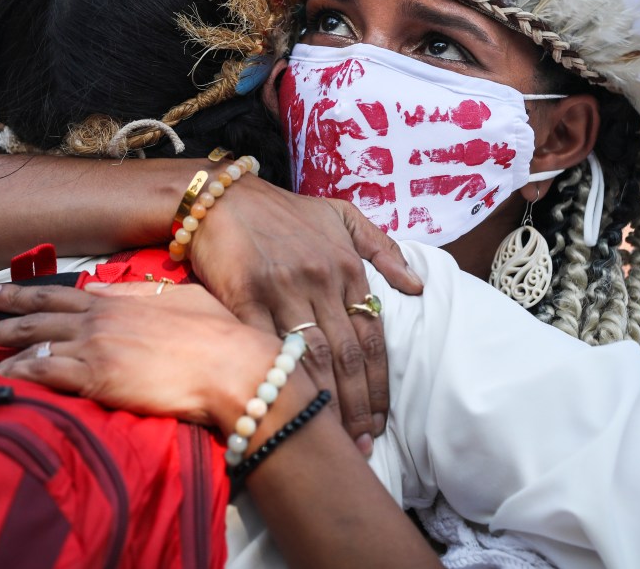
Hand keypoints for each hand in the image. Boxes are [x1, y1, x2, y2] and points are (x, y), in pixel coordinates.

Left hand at [0, 282, 280, 433]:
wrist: (230, 364)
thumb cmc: (217, 333)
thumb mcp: (180, 297)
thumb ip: (137, 291)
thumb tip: (102, 287)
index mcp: (117, 299)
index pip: (58, 292)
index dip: (21, 291)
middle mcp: (98, 319)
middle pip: (34, 316)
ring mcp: (94, 348)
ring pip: (31, 345)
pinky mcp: (96, 379)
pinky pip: (43, 375)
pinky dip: (13, 376)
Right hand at [186, 174, 422, 447]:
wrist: (222, 196)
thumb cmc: (283, 210)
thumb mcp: (340, 213)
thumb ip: (381, 246)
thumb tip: (417, 285)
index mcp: (347, 267)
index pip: (372, 336)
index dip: (378, 383)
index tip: (381, 419)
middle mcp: (321, 279)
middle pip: (347, 354)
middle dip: (358, 404)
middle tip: (363, 442)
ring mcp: (283, 287)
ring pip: (313, 355)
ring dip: (327, 401)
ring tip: (334, 436)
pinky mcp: (244, 294)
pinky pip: (266, 343)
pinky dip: (279, 375)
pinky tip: (287, 407)